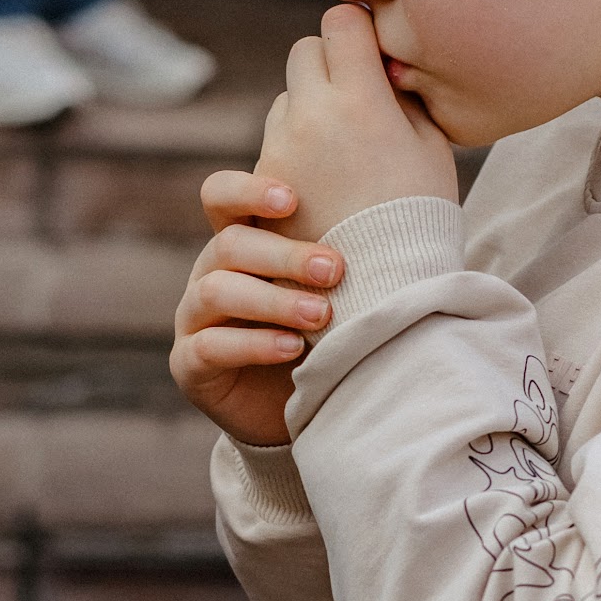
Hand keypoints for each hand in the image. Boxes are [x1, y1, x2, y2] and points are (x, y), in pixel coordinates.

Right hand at [171, 172, 345, 446]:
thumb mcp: (335, 291)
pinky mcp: (190, 365)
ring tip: (320, 315)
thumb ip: (344, 256)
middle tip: (334, 269)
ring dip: (273, 300)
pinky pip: (209, 347)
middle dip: (285, 255)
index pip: (221, 197)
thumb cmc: (326, 336)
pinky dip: (254, 345)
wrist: (306, 409)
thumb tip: (410, 211)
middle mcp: (209, 274)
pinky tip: (292, 349)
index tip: (293, 199)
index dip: (247, 191)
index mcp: (240, 245)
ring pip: (217, 291)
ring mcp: (194, 319)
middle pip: (229, 245)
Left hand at [256, 5, 458, 242]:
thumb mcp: (431, 144)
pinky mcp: (261, 182)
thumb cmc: (419, 214)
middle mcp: (310, 115)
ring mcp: (280, 148)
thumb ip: (403, 94)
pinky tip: (326, 180)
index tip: (374, 54)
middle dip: (330, 63)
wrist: (382, 287)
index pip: (342, 22)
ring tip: (345, 151)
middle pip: (305, 51)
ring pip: (286, 98)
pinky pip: (275, 143)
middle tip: (358, 96)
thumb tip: (383, 66)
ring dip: (310, 109)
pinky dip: (296, 150)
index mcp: (360, 98)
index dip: (360, 32)